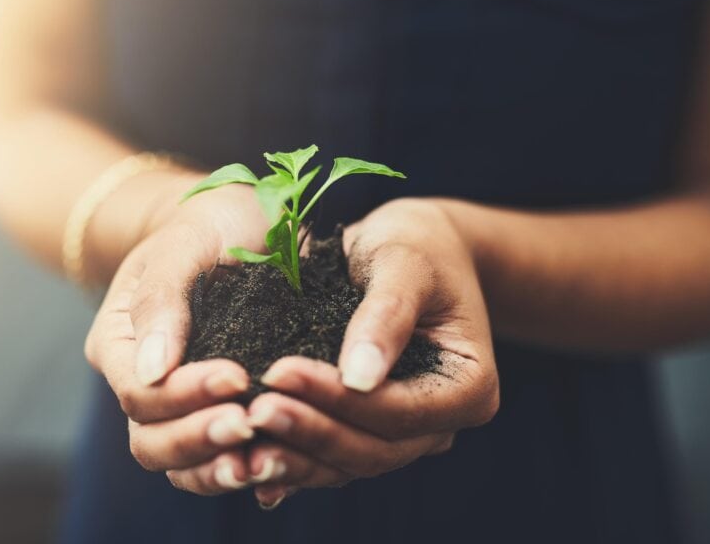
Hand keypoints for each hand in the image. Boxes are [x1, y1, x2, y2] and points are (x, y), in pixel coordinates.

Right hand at [83, 170, 269, 490]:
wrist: (241, 222)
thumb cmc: (207, 222)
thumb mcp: (184, 243)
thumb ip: (163, 299)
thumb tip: (152, 370)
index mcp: (121, 345)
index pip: (138, 393)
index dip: (183, 394)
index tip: (236, 375)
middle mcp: (144, 384)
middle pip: (152, 442)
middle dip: (199, 439)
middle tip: (249, 425)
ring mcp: (182, 406)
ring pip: (183, 464)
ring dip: (220, 469)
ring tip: (263, 463)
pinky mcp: (223, 413)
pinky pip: (224, 458)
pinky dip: (247, 469)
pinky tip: (281, 465)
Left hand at [167, 198, 499, 506]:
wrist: (413, 247)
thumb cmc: (418, 244)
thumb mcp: (406, 264)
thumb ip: (387, 317)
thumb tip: (360, 378)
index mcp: (468, 388)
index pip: (400, 411)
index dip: (339, 399)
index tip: (281, 371)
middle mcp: (440, 424)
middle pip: (373, 450)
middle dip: (310, 433)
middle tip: (253, 410)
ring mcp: (404, 435)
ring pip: (347, 465)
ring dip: (293, 458)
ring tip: (240, 439)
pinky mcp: (367, 432)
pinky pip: (329, 460)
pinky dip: (290, 465)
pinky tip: (246, 465)